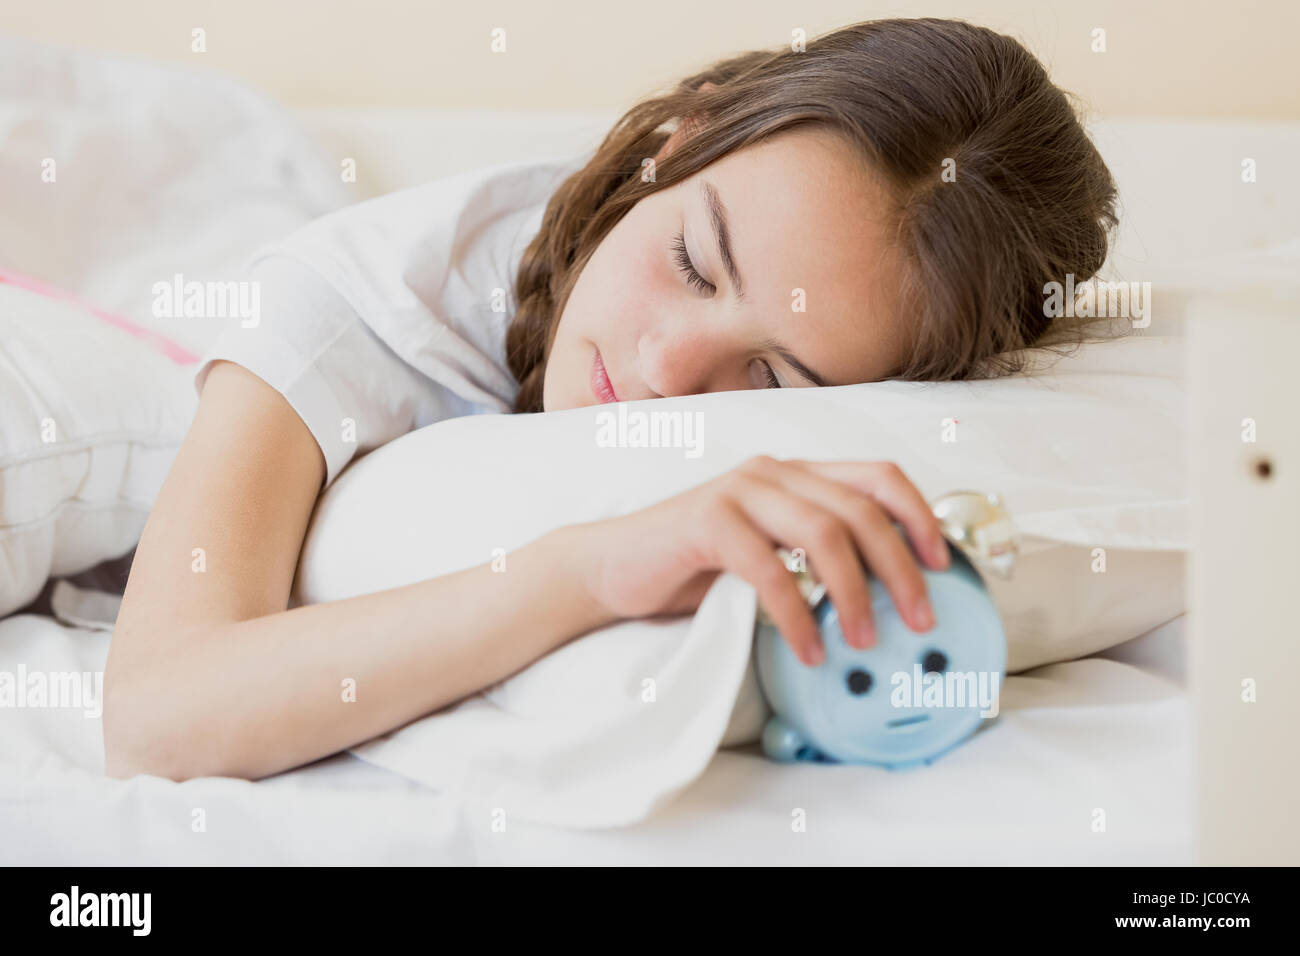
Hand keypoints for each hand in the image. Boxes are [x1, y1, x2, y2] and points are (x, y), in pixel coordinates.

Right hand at [570, 456, 950, 665]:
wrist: (613, 567)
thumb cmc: (695, 567)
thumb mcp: (768, 554)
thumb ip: (813, 556)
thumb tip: (885, 596)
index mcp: (795, 475)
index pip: (877, 475)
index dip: (919, 515)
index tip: (944, 565)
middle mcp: (773, 472)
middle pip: (860, 509)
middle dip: (900, 568)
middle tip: (920, 621)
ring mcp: (738, 491)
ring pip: (823, 532)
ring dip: (854, 593)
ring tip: (862, 642)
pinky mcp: (706, 520)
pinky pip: (767, 567)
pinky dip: (795, 613)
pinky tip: (806, 648)